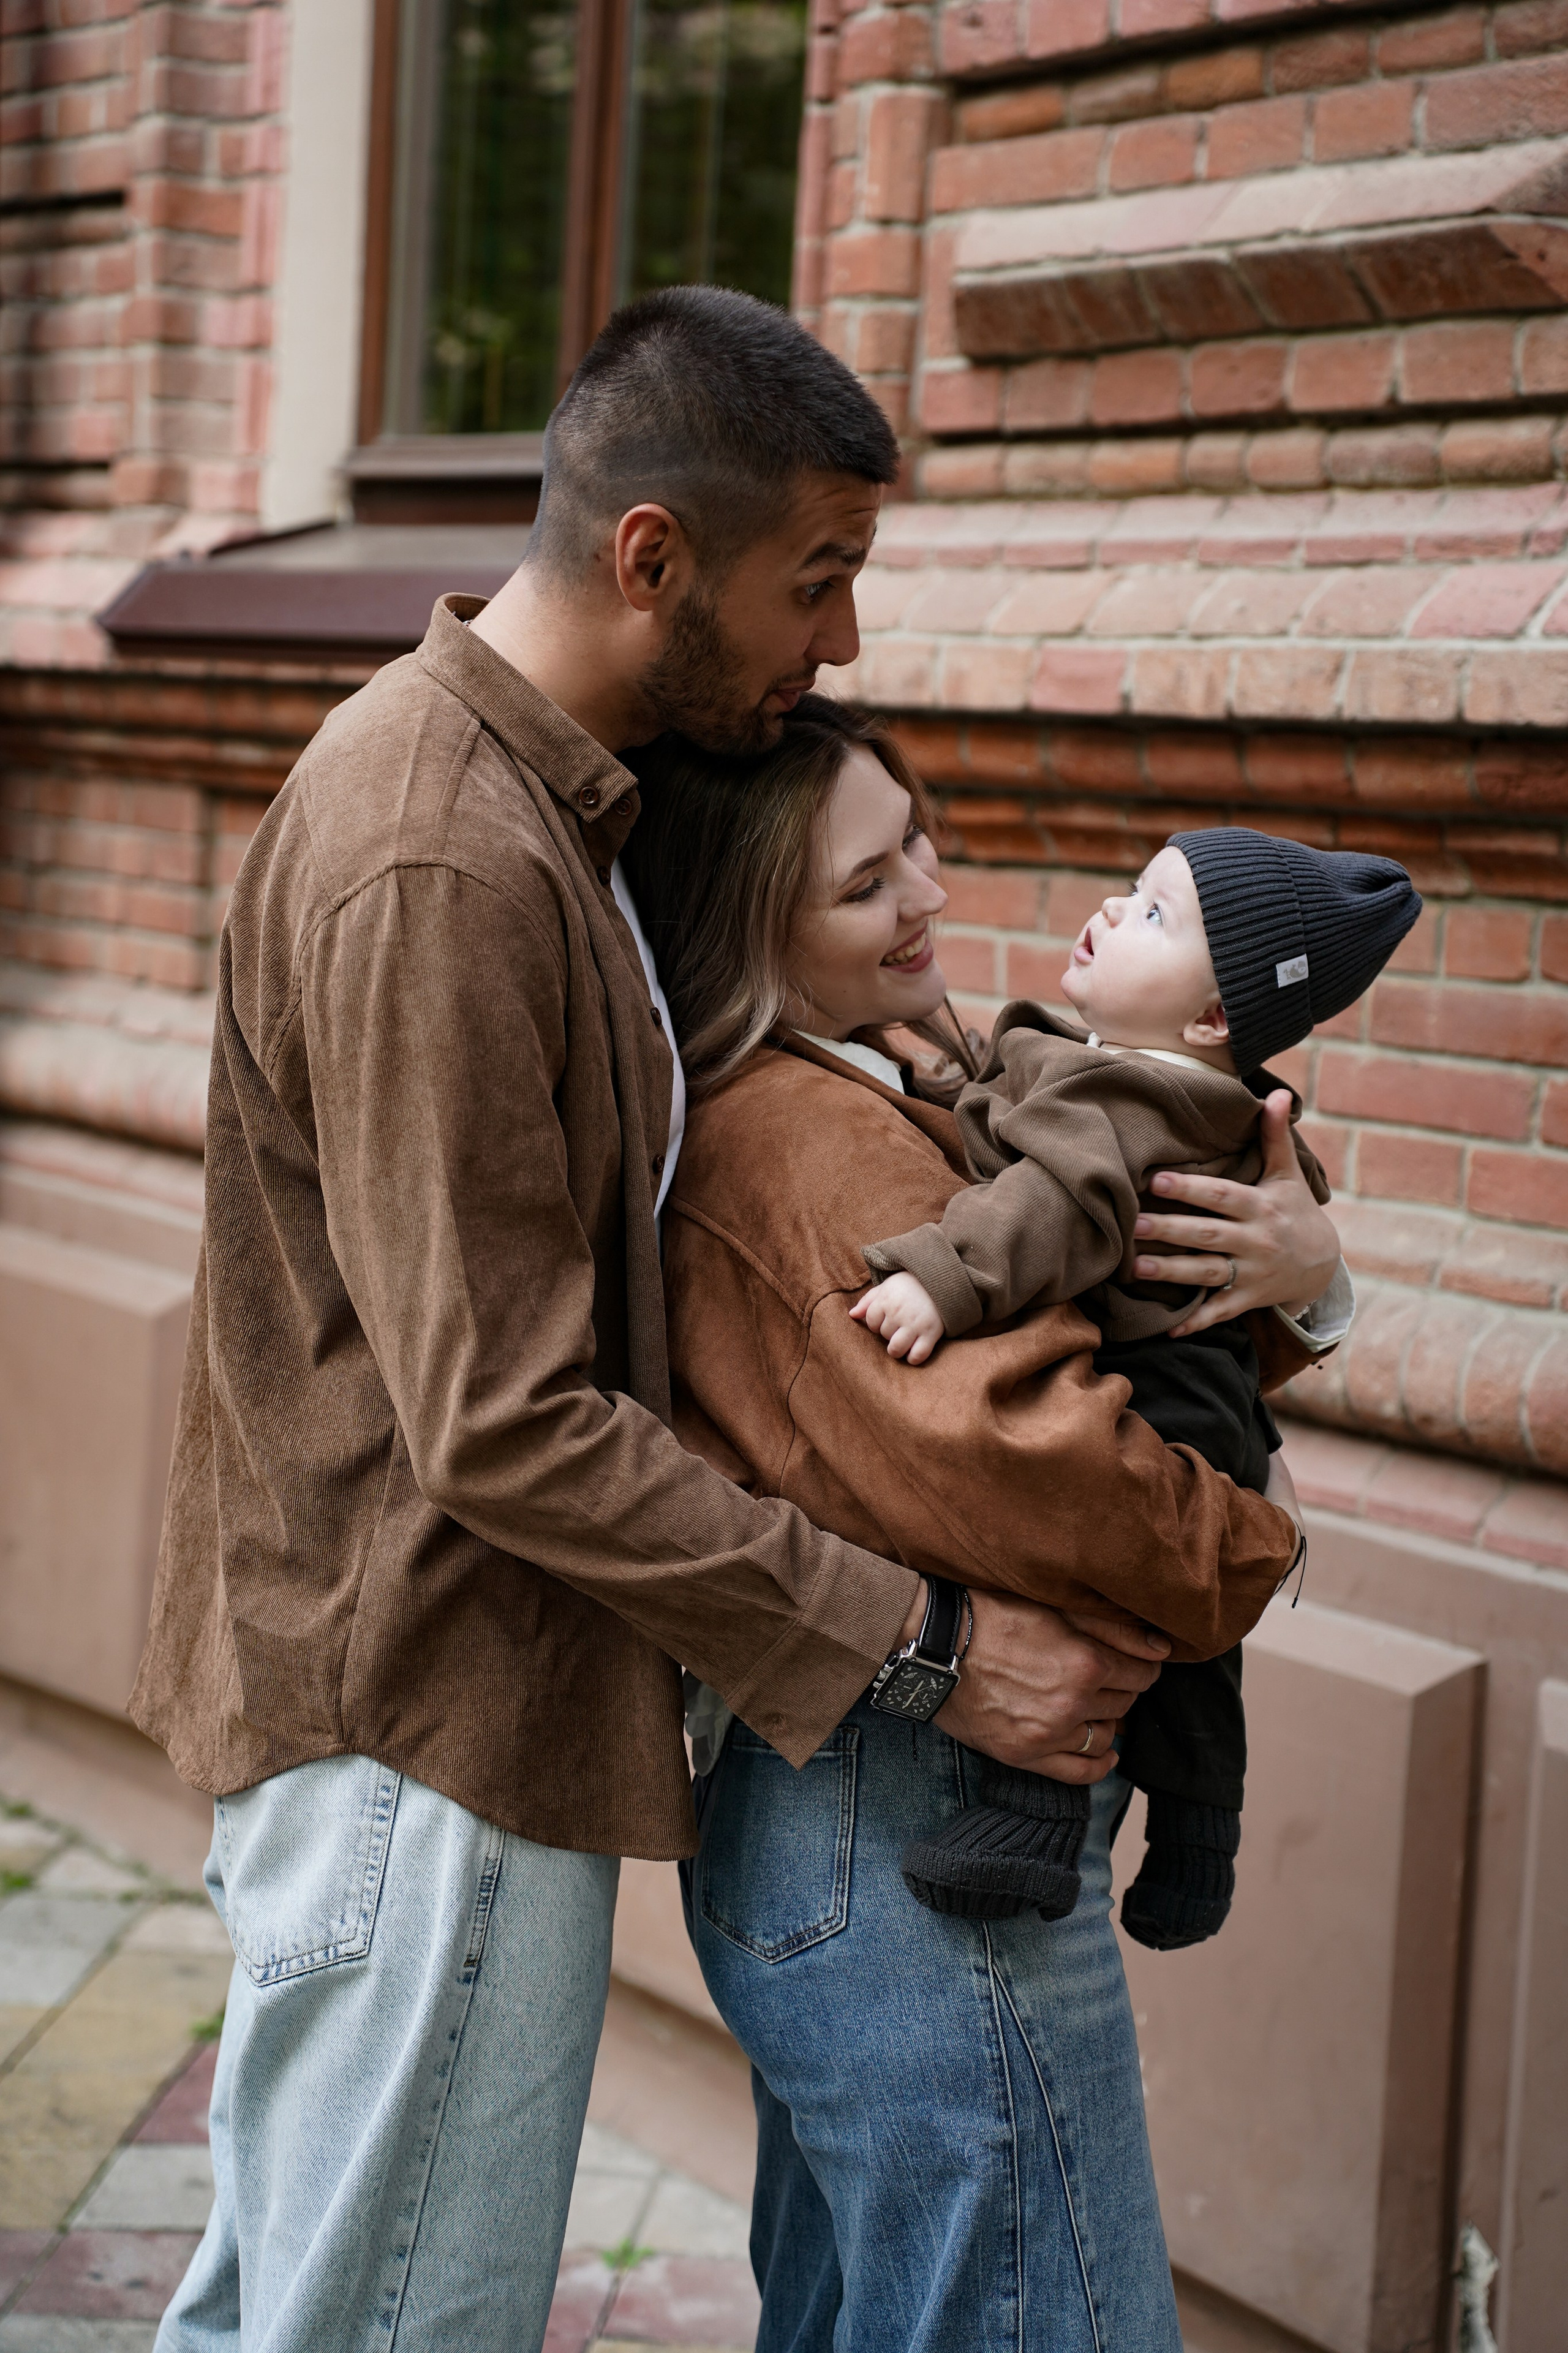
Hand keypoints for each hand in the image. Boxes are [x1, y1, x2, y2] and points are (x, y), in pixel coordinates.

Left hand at [851, 1273, 944, 1364]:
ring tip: (903, 1341)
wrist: (942, 1280)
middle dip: (889, 1333)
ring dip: (897, 1349)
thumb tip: (852, 1315)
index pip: (871, 1322)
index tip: (887, 1318)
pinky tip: (913, 1351)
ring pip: (896, 1349)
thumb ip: (868, 1300)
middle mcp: (899, 1313)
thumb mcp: (888, 1286)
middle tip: (900, 1326)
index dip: (877, 1323)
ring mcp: (915, 1324)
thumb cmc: (911, 1284)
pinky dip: (913, 1358)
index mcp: (886, 1299)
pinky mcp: (931, 1333)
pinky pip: (917, 1355)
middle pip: (884, 1335)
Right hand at [931, 1588, 1168, 1781]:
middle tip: (1103, 1675)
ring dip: (1107, 1721)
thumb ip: (1114, 1628)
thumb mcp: (1055, 1608)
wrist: (934, 1645)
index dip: (1141, 1665)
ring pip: (1105, 1736)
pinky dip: (1099, 1765)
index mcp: (1086, 1663)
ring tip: (1093, 1705)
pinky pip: (1079, 1773)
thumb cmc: (992, 1616)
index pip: (1142, 1673)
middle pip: (1124, 1704)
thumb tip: (1163, 1647)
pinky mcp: (1025, 1755)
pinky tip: (1104, 1753)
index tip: (1132, 1660)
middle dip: (1120, 1688)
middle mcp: (1073, 1704)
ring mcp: (1049, 1735)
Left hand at [1132, 1090, 1339, 1337]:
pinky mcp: (1249, 1299)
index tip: (1156, 1179)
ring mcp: (1254, 1273)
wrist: (1324, 1264)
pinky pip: (1221, 1311)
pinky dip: (1197, 1321)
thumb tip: (1277, 1093)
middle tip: (1133, 1224)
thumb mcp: (1288, 1174)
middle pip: (1208, 1234)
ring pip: (1209, 1272)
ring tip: (1135, 1267)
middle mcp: (1257, 1240)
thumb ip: (1275, 1136)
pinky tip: (1169, 1327)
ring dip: (1172, 1272)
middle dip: (1171, 1230)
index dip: (1191, 1188)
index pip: (1222, 1195)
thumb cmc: (1294, 1210)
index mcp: (1262, 1207)